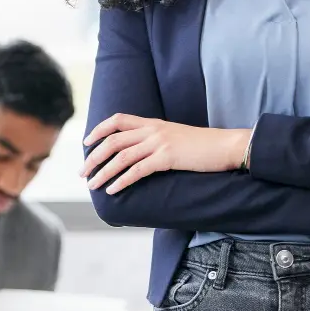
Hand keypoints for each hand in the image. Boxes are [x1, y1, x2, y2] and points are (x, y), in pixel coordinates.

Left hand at [82, 115, 249, 191]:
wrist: (226, 146)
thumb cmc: (204, 146)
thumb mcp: (177, 137)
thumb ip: (159, 141)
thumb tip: (144, 155)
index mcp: (154, 123)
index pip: (118, 120)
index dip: (98, 130)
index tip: (86, 143)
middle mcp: (153, 130)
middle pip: (113, 140)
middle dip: (94, 157)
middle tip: (83, 173)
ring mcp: (160, 142)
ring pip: (121, 156)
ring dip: (103, 172)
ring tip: (93, 185)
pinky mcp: (167, 157)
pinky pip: (138, 170)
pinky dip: (122, 180)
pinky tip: (113, 190)